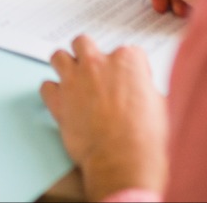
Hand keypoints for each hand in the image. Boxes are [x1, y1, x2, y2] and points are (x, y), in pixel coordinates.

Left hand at [39, 36, 168, 198]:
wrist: (124, 162)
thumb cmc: (146, 139)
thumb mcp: (160, 106)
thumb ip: (147, 90)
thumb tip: (144, 93)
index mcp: (127, 61)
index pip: (127, 52)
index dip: (128, 70)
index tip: (128, 83)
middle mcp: (98, 63)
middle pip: (84, 43)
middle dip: (88, 55)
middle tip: (94, 73)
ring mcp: (74, 79)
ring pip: (59, 57)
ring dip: (64, 67)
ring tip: (72, 82)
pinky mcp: (58, 99)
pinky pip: (46, 86)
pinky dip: (52, 93)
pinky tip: (61, 102)